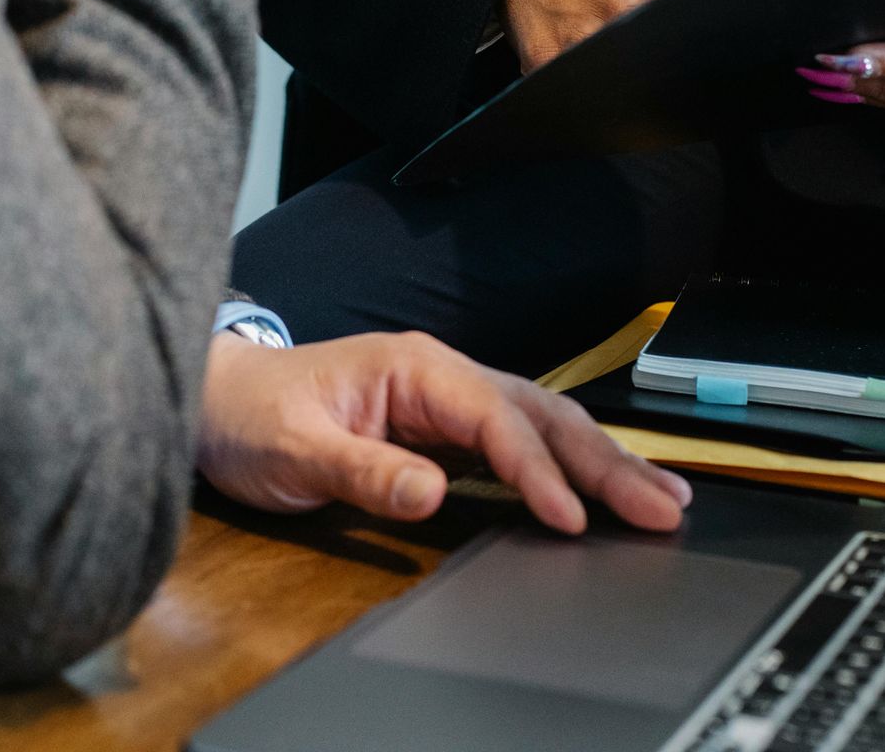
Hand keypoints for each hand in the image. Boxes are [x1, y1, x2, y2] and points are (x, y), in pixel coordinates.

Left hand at [198, 332, 691, 532]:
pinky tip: (602, 491)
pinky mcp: (445, 427)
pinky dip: (567, 467)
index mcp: (412, 367)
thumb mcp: (293, 449)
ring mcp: (448, 398)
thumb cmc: (250, 414)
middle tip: (664, 507)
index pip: (495, 419)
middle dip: (604, 462)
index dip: (536, 470)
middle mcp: (441, 375)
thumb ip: (361, 471)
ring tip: (663, 499)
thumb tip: (430, 492)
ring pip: (543, 425)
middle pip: (541, 416)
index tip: (570, 517)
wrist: (221, 400)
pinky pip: (520, 443)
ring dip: (602, 462)